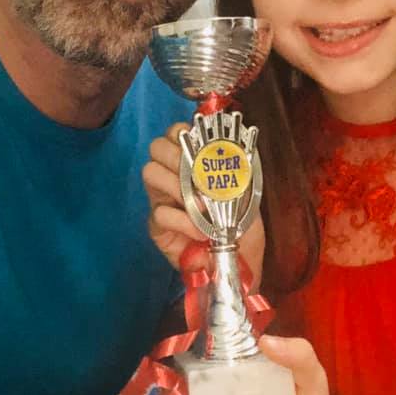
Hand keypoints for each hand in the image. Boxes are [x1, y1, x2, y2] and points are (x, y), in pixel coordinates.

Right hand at [143, 124, 264, 287]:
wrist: (238, 262)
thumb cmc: (241, 225)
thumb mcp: (245, 193)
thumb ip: (234, 170)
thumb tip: (228, 152)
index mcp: (193, 163)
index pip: (177, 132)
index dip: (186, 133)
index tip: (205, 148)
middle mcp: (172, 175)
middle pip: (158, 146)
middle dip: (178, 156)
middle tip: (199, 177)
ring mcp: (161, 199)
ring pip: (150, 172)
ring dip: (177, 184)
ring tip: (200, 205)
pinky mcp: (156, 226)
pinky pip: (159, 212)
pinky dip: (182, 220)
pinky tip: (199, 231)